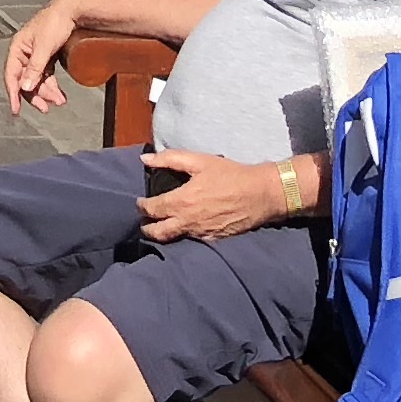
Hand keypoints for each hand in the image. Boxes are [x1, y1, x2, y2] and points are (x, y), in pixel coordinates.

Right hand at [2, 0, 86, 113]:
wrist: (73, 11)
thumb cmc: (55, 23)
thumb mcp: (44, 47)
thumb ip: (34, 68)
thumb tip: (24, 87)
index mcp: (18, 47)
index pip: (11, 75)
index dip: (13, 94)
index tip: (16, 110)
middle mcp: (24, 52)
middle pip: (25, 80)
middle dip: (36, 95)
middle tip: (45, 108)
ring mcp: (35, 56)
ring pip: (36, 80)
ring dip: (46, 92)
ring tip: (59, 101)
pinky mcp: (46, 57)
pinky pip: (45, 76)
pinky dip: (51, 86)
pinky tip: (59, 94)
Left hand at [137, 150, 293, 242]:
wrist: (260, 194)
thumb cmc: (230, 174)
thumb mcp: (199, 160)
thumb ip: (169, 159)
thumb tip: (145, 159)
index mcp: (181, 202)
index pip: (151, 210)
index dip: (141, 206)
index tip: (140, 202)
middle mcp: (188, 222)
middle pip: (157, 233)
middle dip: (147, 228)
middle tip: (145, 221)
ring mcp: (201, 234)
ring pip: (174, 239)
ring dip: (164, 234)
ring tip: (161, 226)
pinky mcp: (213, 240)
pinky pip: (192, 241)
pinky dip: (183, 237)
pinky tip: (184, 229)